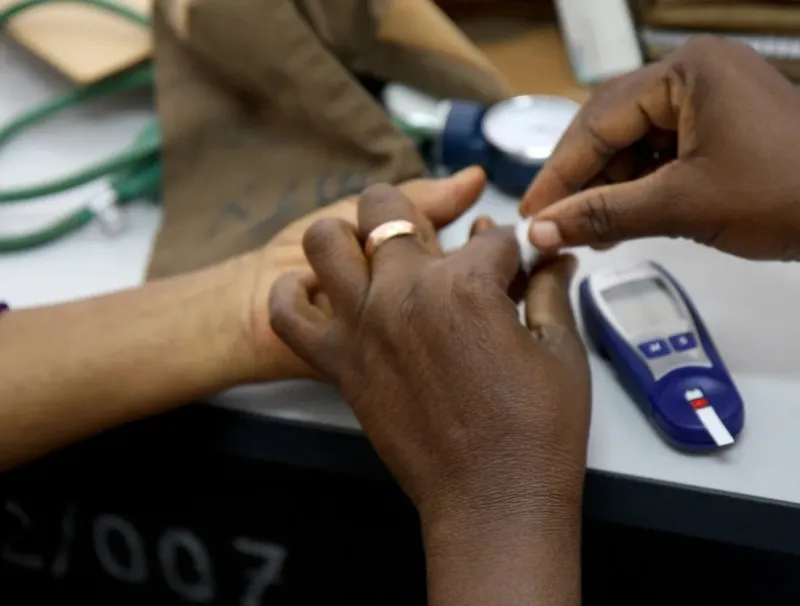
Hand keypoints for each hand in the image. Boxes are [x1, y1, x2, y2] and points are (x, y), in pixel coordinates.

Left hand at [269, 184, 590, 534]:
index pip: (491, 237)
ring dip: (350, 236)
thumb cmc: (536, 430)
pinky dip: (293, 295)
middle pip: (388, 208)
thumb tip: (552, 257)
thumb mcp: (560, 351)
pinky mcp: (337, 362)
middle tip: (438, 245)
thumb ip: (548, 290)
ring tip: (377, 258)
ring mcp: (362, 325)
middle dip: (419, 212)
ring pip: (326, 241)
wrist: (492, 500)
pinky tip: (321, 294)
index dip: (511, 248)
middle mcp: (404, 292)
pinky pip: (287, 313)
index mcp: (466, 284)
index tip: (517, 263)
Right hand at [521, 35, 799, 260]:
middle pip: (612, 128)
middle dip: (583, 180)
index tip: (530, 212)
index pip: (598, 122)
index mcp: (685, 71)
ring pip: (634, 143)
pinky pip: (661, 153)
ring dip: (609, 189)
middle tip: (553, 223)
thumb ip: (604, 215)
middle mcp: (693, 73)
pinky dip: (639, 188)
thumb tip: (540, 230)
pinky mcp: (720, 125)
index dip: (559, 172)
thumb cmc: (783, 196)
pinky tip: (621, 220)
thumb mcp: (682, 206)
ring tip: (589, 232)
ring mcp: (709, 97)